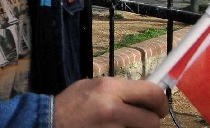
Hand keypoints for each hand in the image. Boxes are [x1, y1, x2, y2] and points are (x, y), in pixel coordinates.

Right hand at [53, 78, 168, 127]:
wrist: (49, 123)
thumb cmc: (70, 105)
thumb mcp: (92, 85)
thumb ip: (120, 88)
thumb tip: (147, 88)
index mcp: (109, 89)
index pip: (152, 93)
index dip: (160, 101)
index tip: (159, 105)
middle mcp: (113, 110)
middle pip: (153, 121)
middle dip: (149, 121)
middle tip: (140, 119)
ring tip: (117, 124)